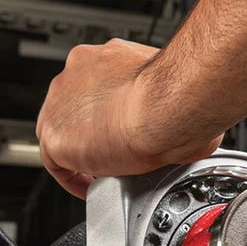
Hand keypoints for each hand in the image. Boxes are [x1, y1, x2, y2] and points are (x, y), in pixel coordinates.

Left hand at [36, 39, 222, 197]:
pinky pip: (56, 163)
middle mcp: (80, 73)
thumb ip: (168, 105)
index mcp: (108, 58)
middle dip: (95, 133)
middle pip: (77, 109)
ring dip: (84, 154)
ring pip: (64, 132)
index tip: (123, 131)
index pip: (99, 88)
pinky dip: (73, 178)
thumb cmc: (181, 98)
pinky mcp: (56, 135)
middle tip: (116, 155)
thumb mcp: (174, 91)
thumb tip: (190, 130)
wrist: (167, 107)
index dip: (110, 114)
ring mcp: (62, 102)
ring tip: (104, 173)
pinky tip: (90, 187)